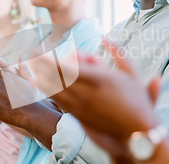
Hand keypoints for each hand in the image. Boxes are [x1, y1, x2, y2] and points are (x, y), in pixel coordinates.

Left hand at [34, 40, 159, 140]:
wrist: (137, 130)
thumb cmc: (137, 99)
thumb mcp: (132, 72)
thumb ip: (117, 51)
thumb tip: (104, 37)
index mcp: (100, 78)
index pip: (68, 67)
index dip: (50, 59)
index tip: (39, 51)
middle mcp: (87, 93)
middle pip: (57, 78)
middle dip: (42, 66)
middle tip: (31, 56)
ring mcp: (82, 106)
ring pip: (55, 90)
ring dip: (42, 78)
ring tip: (31, 68)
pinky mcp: (79, 116)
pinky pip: (59, 102)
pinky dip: (48, 91)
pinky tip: (41, 84)